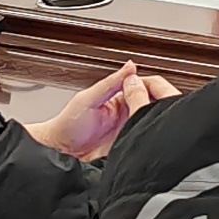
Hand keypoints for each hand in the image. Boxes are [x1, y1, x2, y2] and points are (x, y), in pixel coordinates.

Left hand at [28, 62, 171, 156]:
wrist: (60, 151)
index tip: (159, 90)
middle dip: (158, 104)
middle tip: (159, 108)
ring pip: (150, 121)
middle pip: (150, 104)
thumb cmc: (68, 125)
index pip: (143, 86)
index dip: (153, 87)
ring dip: (155, 121)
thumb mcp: (89, 99)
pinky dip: (149, 138)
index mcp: (118, 97)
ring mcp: (128, 130)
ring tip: (156, 121)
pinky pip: (144, 140)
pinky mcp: (128, 146)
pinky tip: (149, 137)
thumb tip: (130, 66)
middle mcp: (126, 113)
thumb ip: (110, 83)